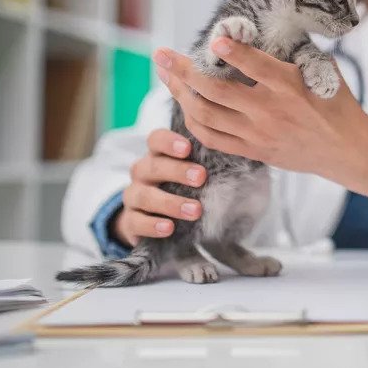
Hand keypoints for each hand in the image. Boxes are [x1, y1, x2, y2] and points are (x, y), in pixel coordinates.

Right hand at [111, 129, 205, 246]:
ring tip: (195, 211)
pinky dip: (152, 225)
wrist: (151, 222)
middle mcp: (142, 173)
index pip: (156, 140)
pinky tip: (169, 228)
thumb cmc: (179, 189)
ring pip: (145, 196)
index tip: (188, 148)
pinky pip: (135, 221)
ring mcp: (133, 196)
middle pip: (153, 166)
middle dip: (177, 171)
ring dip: (171, 203)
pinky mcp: (130, 221)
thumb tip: (237, 160)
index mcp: (157, 156)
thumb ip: (204, 166)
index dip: (169, 142)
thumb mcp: (189, 176)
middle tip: (201, 178)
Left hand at [153, 38, 366, 178]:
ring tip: (165, 75)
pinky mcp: (253, 151)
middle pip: (217, 91)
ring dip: (180, 93)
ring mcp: (258, 134)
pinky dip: (193, 121)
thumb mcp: (322, 69)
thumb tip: (262, 28)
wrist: (346, 150)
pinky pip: (212, 138)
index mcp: (290, 86)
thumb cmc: (336, 102)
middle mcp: (270, 111)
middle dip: (184, 71)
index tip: (214, 38)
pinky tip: (183, 104)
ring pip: (207, 115)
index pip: (256, 66)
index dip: (234, 52)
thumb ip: (293, 51)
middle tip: (161, 54)